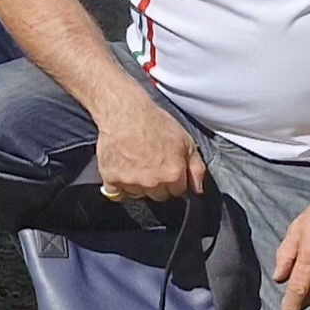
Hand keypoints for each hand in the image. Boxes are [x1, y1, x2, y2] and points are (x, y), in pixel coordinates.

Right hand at [90, 94, 211, 206]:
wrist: (125, 113)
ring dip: (138, 185)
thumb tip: (198, 189)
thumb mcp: (186, 141)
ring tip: (134, 164)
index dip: (174, 179)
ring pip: (138, 194)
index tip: (168, 168)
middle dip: (158, 184)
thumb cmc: (155, 123)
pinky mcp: (111, 178)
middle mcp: (153, 182)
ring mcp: (131, 182)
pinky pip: (115, 193)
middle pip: (159, 196)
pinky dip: (117, 186)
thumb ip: (196, 168)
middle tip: (151, 165)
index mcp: (173, 175)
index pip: (178, 192)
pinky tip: (120, 173)